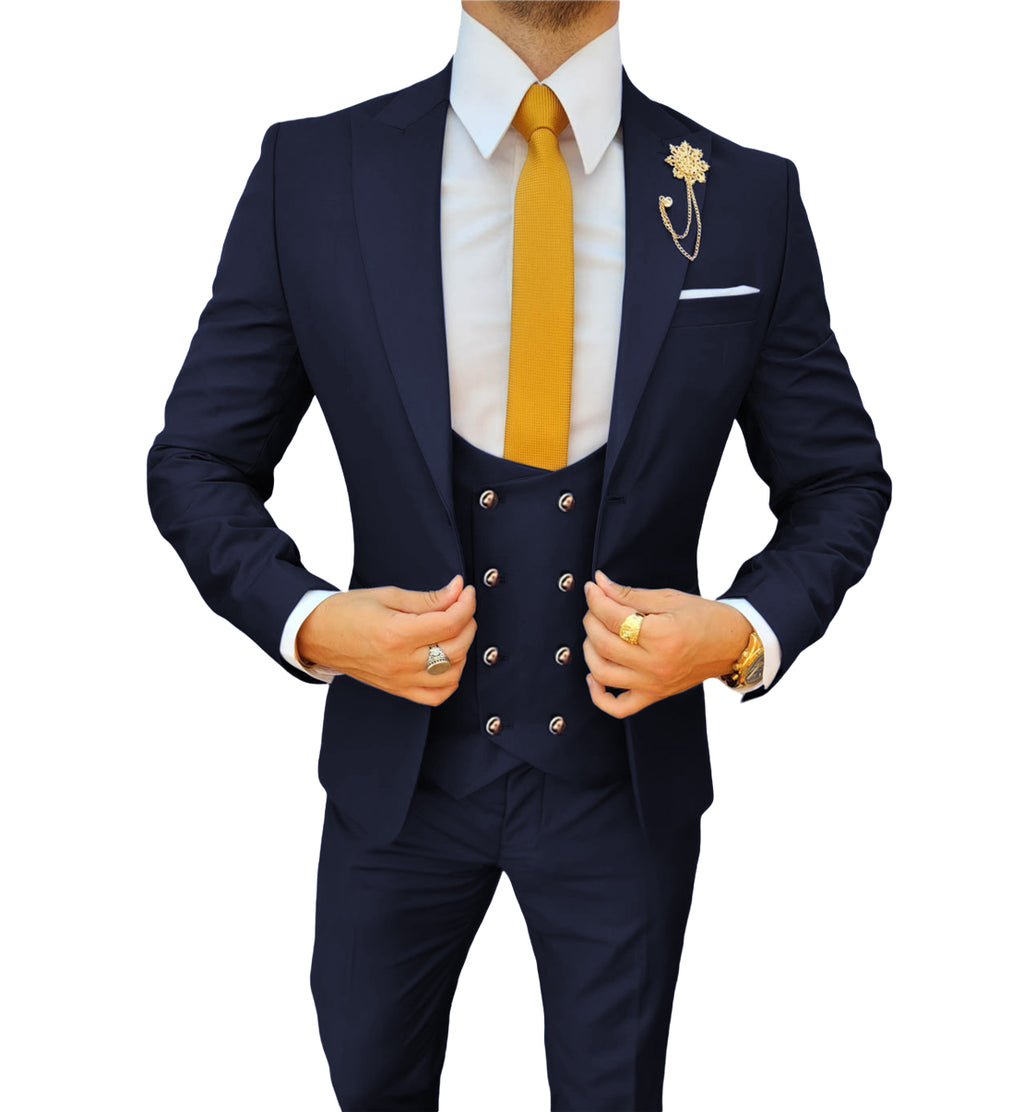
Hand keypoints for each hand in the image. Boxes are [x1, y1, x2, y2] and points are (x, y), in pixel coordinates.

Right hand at [295, 574, 476, 706]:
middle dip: (467, 622)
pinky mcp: (398, 690)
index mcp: (397, 634)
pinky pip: (436, 695)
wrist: (318, 635)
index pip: (450, 622)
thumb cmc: (348, 611)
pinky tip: (447, 659)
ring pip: (452, 673)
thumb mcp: (388, 596)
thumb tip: (459, 590)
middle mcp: (401, 662)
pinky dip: (450, 679)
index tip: (466, 591)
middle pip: (456, 647)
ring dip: (462, 650)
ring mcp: (400, 680)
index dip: (466, 604)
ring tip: (453, 631)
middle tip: (460, 606)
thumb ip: (428, 598)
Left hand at [582, 569, 752, 718]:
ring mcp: (653, 684)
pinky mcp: (653, 695)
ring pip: (603, 673)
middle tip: (596, 606)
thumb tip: (598, 584)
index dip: (596, 599)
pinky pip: (618, 707)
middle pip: (603, 644)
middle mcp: (656, 664)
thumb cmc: (704, 618)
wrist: (731, 644)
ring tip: (596, 633)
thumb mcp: (668, 598)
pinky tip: (593, 676)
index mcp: (662, 635)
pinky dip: (598, 695)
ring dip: (590, 650)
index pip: (613, 618)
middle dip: (591, 619)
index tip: (592, 588)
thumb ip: (629, 594)